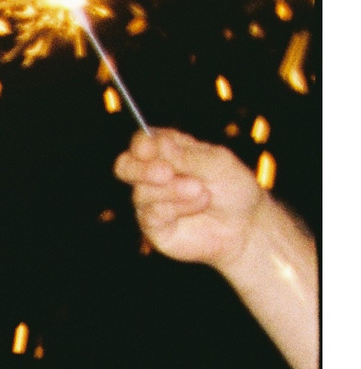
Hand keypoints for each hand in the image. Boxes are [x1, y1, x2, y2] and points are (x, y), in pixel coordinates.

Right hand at [114, 127, 269, 271]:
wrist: (245, 225)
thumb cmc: (234, 188)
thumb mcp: (218, 164)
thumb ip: (187, 155)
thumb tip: (158, 143)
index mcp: (169, 152)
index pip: (142, 142)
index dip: (142, 144)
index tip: (153, 148)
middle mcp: (154, 176)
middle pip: (124, 166)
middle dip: (140, 169)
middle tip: (166, 173)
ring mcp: (150, 202)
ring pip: (141, 192)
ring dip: (173, 191)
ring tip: (202, 192)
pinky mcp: (153, 226)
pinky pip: (151, 214)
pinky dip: (177, 207)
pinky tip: (199, 205)